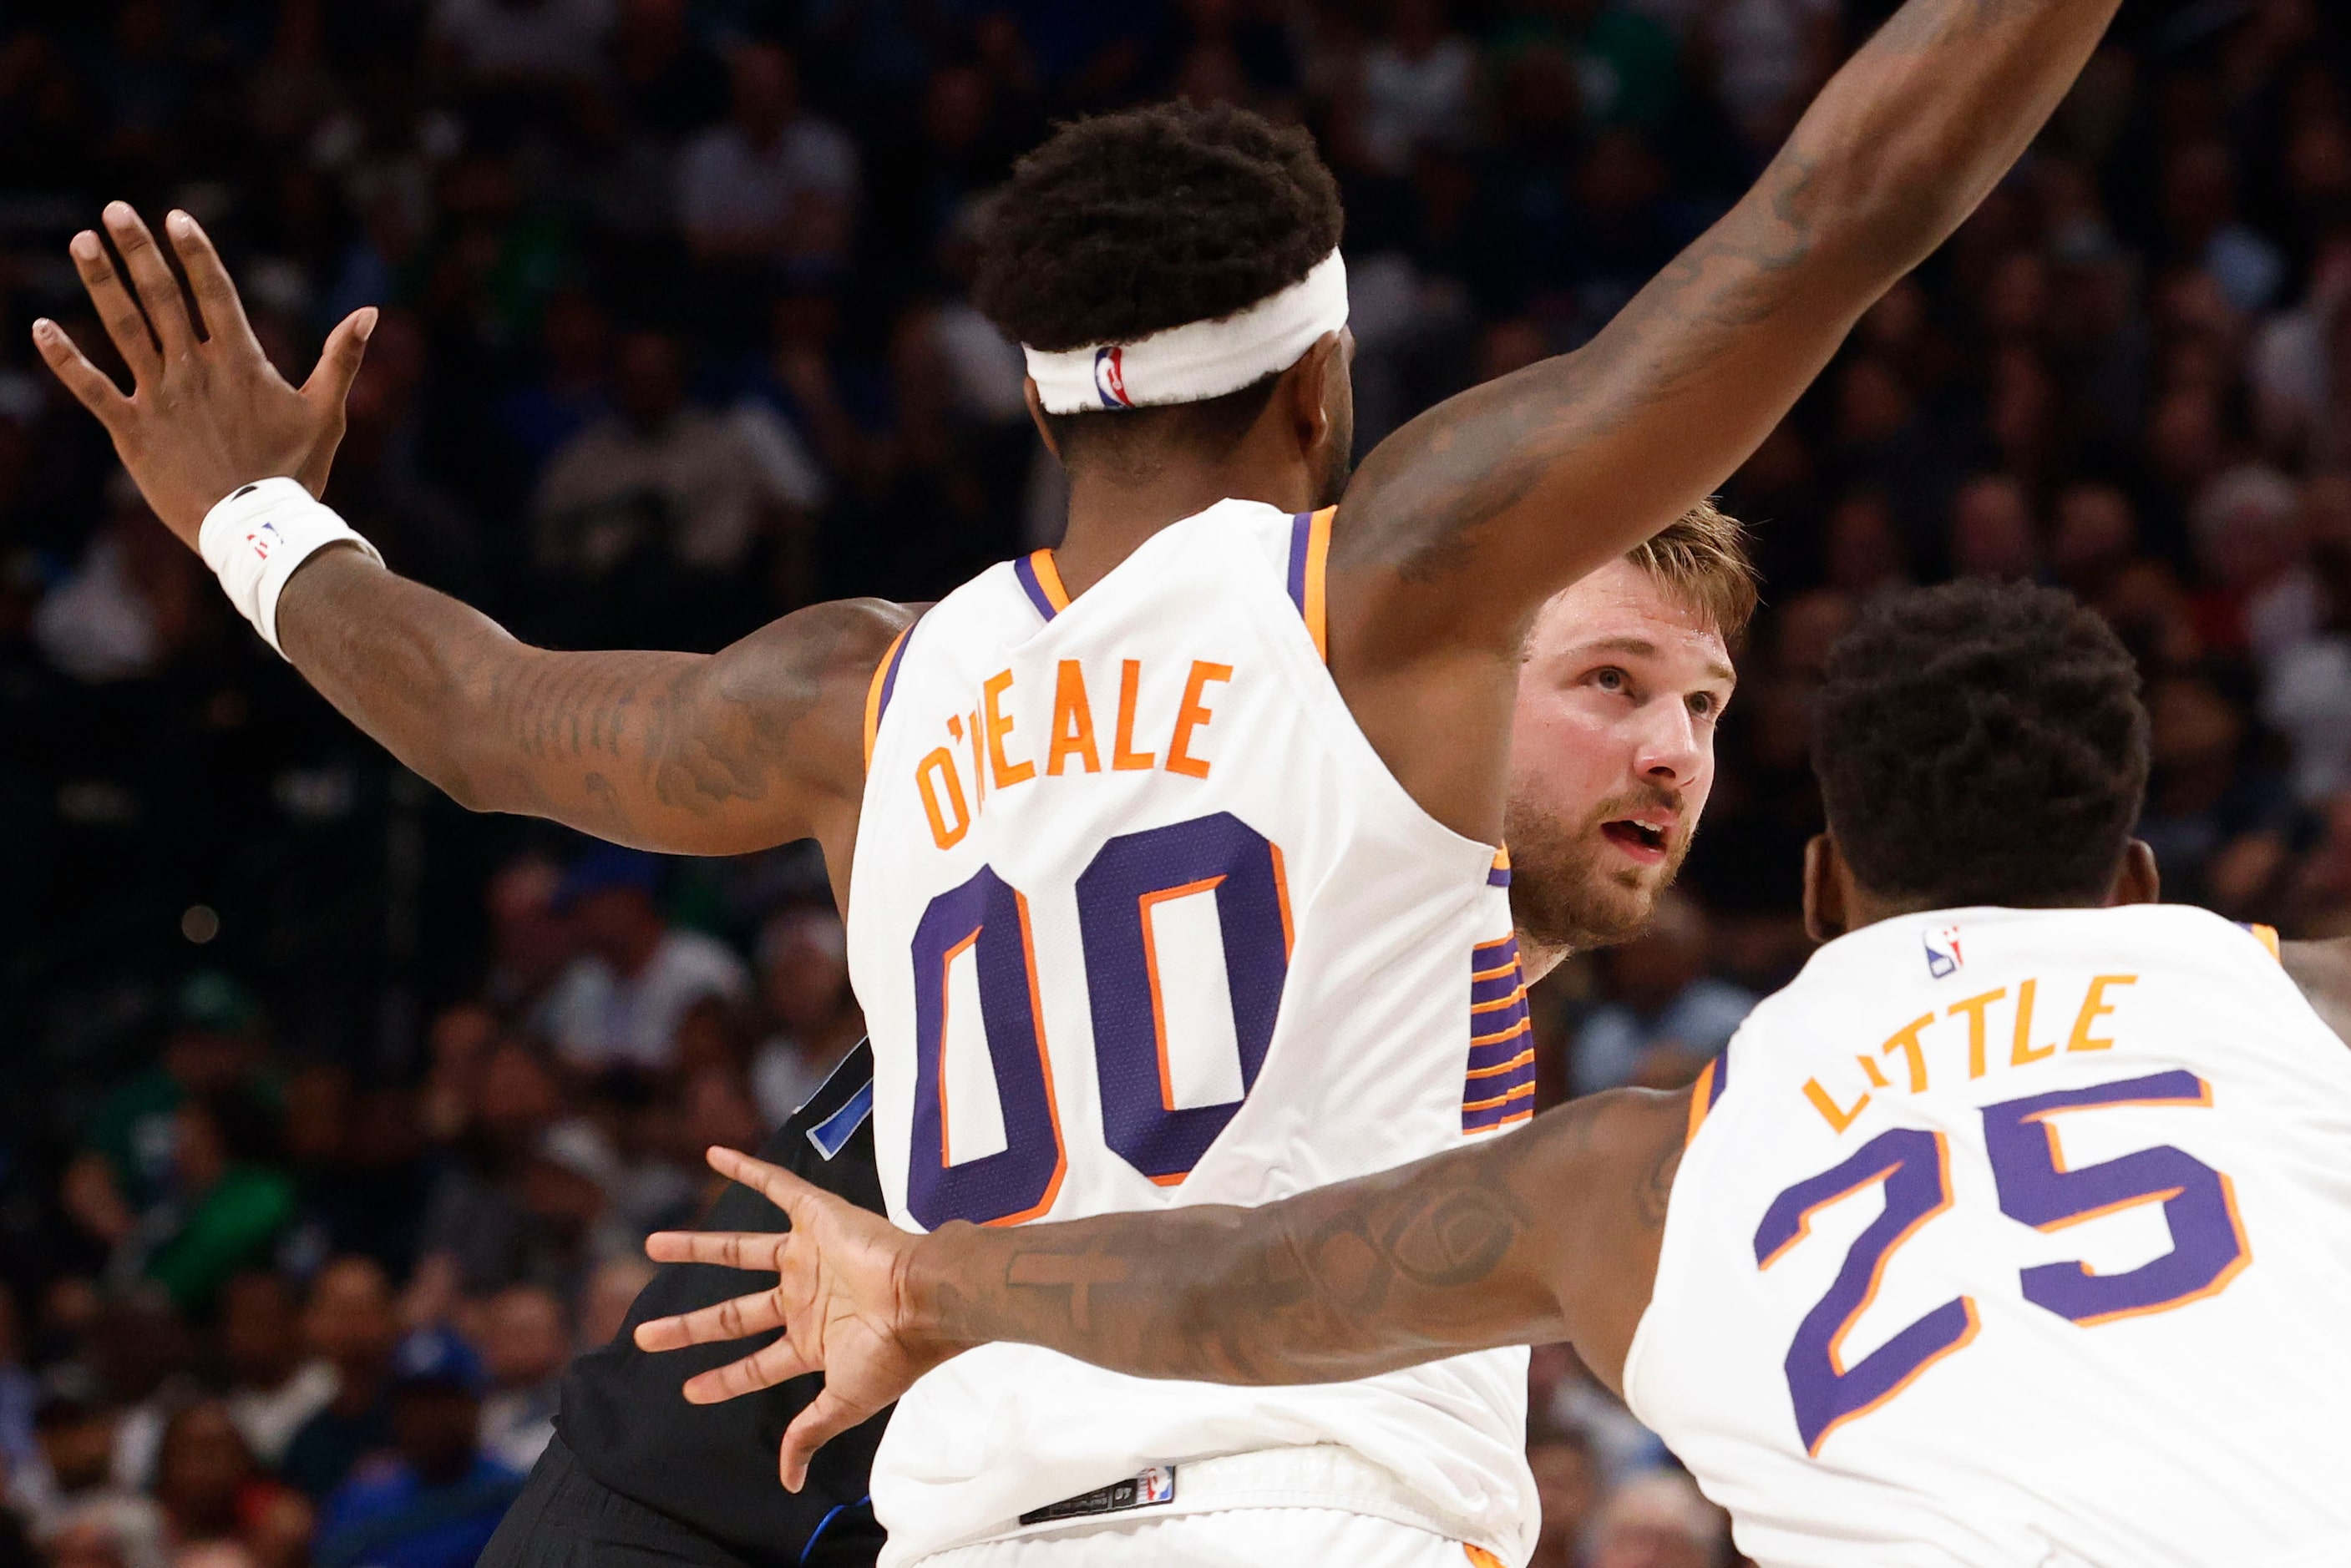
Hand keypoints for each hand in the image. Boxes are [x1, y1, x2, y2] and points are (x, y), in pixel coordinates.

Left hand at [30, 202, 375, 544]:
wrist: (256, 530)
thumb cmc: (295, 473)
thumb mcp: (326, 413)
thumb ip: (341, 358)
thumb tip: (371, 311)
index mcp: (240, 362)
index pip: (214, 293)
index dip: (195, 253)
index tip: (175, 217)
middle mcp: (195, 369)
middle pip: (162, 297)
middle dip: (139, 250)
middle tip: (116, 210)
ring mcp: (160, 397)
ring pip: (124, 329)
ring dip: (102, 283)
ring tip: (82, 241)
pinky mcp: (132, 430)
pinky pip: (92, 388)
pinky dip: (64, 358)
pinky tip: (40, 326)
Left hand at [635, 1146, 959, 1490]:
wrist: (927, 1298)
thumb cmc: (895, 1351)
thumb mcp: (844, 1401)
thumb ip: (809, 1432)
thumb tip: (789, 1482)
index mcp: (815, 1340)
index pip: (756, 1363)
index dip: (723, 1380)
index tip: (688, 1391)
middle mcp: (806, 1296)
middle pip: (733, 1312)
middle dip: (688, 1326)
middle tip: (643, 1336)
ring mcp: (809, 1256)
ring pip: (740, 1251)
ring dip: (697, 1247)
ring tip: (653, 1246)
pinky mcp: (817, 1216)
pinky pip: (776, 1186)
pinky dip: (745, 1170)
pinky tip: (713, 1156)